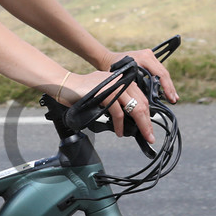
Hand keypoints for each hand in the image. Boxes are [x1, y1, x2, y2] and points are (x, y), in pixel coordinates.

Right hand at [56, 60, 173, 144]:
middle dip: (147, 122)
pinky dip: (120, 125)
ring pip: (134, 108)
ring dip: (141, 125)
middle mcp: (121, 81)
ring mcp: (115, 86)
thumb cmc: (82, 91)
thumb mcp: (104, 91)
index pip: (141, 98)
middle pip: (141, 103)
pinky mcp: (107, 93)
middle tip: (149, 136)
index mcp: (123, 79)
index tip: (148, 127)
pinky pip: (118, 113)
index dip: (147, 114)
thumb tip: (129, 116)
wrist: (66, 85)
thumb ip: (117, 98)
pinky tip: (120, 132)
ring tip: (142, 136)